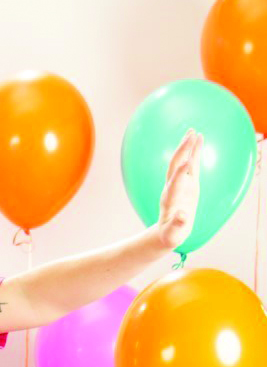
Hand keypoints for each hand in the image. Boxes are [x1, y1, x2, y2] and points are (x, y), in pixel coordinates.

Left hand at [156, 129, 202, 251]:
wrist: (168, 232)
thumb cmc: (171, 235)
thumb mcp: (173, 234)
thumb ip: (177, 224)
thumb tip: (183, 216)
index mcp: (170, 200)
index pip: (174, 184)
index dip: (180, 174)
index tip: (187, 161)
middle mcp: (172, 188)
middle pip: (175, 167)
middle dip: (182, 152)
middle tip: (189, 136)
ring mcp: (180, 184)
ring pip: (181, 162)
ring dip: (186, 147)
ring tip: (192, 131)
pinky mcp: (187, 183)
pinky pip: (191, 165)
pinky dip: (194, 152)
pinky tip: (199, 139)